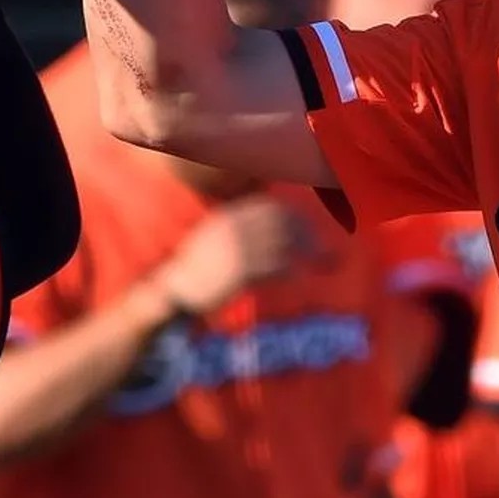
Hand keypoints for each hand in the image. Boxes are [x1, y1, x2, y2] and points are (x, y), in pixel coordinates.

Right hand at [151, 194, 322, 314]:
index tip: (308, 226)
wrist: (176, 290)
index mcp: (228, 217)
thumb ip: (239, 229)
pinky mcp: (240, 270)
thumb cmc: (197, 270)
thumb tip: (270, 231)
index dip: (293, 215)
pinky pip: (274, 265)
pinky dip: (290, 269)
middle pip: (281, 221)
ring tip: (322, 260)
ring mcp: (237, 248)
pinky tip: (299, 274)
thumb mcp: (214, 239)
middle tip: (322, 246)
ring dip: (306, 250)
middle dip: (306, 232)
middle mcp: (234, 228)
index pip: (269, 206)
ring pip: (283, 243)